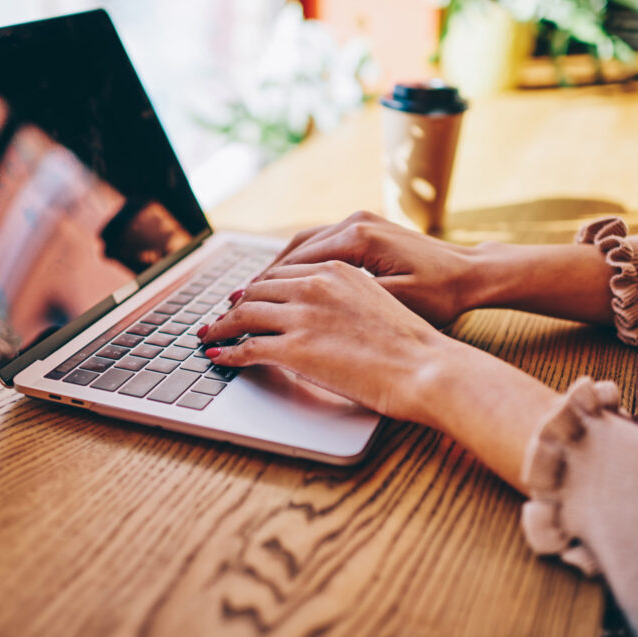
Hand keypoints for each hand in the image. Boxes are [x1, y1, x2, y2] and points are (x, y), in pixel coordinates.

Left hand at [204, 259, 560, 492]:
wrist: (427, 366)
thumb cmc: (412, 344)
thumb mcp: (376, 302)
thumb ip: (343, 298)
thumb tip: (322, 312)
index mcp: (336, 270)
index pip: (282, 273)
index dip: (259, 286)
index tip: (246, 296)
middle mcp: (315, 284)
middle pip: (257, 290)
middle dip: (234, 304)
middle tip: (220, 315)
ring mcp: (303, 315)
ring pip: (244, 315)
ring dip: (221, 326)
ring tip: (209, 334)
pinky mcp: (295, 348)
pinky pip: (246, 347)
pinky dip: (227, 351)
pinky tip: (218, 356)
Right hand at [255, 211, 478, 326]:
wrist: (473, 273)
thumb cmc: (442, 295)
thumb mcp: (396, 301)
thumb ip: (349, 299)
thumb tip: (304, 305)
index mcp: (359, 237)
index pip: (299, 262)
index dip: (267, 287)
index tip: (242, 306)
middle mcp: (355, 222)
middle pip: (295, 249)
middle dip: (264, 277)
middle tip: (236, 302)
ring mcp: (360, 221)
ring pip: (304, 244)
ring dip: (278, 268)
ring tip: (254, 293)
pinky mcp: (366, 228)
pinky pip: (321, 243)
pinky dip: (299, 262)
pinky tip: (286, 282)